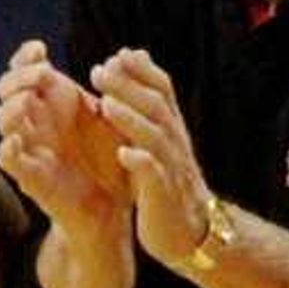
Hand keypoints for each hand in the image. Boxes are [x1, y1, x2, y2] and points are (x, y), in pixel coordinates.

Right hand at [0, 40, 128, 236]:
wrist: (113, 210)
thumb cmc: (111, 163)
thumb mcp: (116, 120)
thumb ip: (114, 90)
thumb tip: (126, 53)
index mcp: (53, 104)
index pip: (24, 70)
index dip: (25, 57)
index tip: (40, 48)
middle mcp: (37, 122)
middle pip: (7, 88)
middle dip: (20, 76)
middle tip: (43, 74)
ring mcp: (31, 148)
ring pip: (2, 119)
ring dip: (13, 105)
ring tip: (30, 100)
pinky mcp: (30, 176)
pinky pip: (7, 159)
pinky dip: (8, 147)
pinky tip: (18, 139)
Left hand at [91, 49, 219, 270]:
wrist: (190, 232)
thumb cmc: (169, 184)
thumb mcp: (161, 142)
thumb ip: (150, 107)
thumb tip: (135, 60)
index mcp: (172, 129)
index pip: (163, 89)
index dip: (142, 70)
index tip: (117, 55)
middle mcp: (174, 143)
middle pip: (156, 106)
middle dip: (128, 86)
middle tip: (98, 71)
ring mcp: (170, 169)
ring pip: (155, 136)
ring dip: (130, 119)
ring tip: (104, 104)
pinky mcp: (163, 196)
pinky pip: (155, 176)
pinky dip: (140, 162)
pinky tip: (122, 153)